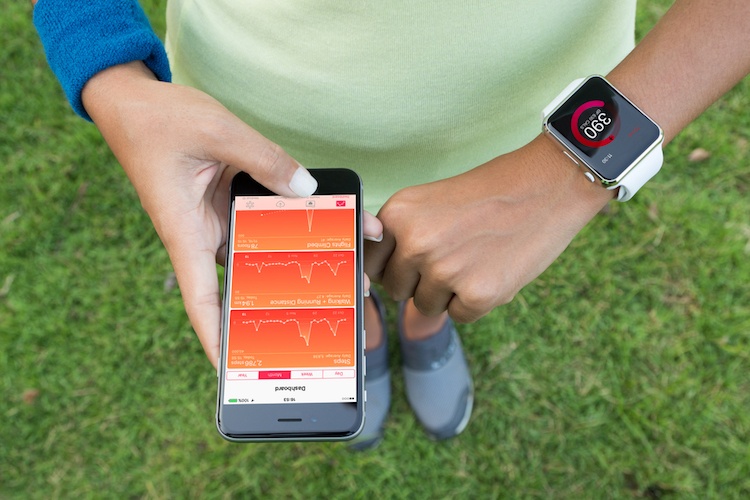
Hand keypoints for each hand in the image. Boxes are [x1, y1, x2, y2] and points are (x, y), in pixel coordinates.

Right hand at [82, 62, 382, 365]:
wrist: (132, 101)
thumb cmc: (157, 120)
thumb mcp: (218, 131)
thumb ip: (266, 160)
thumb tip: (308, 190)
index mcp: (185, 232)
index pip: (202, 300)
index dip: (217, 340)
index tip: (235, 373)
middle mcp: (201, 235)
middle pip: (242, 284)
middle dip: (281, 306)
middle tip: (329, 318)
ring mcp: (215, 222)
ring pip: (259, 254)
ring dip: (296, 265)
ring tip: (344, 275)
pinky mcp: (224, 205)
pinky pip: (262, 224)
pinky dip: (292, 229)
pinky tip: (329, 226)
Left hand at [365, 135, 612, 322]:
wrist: (547, 186)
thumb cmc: (490, 193)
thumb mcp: (431, 204)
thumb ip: (401, 239)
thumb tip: (376, 283)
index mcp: (398, 214)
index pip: (370, 263)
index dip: (391, 266)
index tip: (408, 263)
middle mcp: (415, 243)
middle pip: (396, 289)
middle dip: (419, 280)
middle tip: (454, 253)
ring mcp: (445, 271)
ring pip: (425, 306)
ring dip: (448, 292)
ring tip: (476, 257)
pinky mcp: (478, 294)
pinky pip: (459, 316)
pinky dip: (476, 301)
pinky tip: (494, 269)